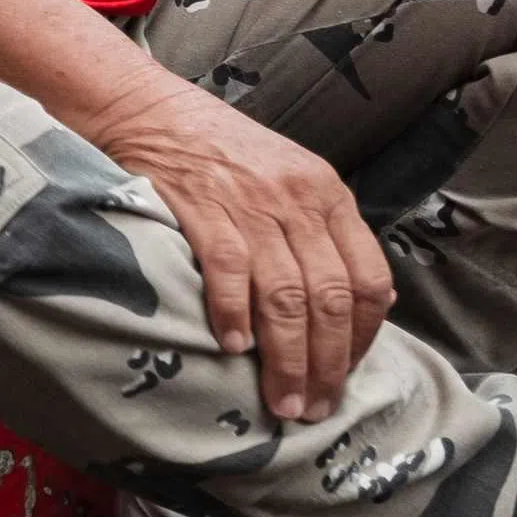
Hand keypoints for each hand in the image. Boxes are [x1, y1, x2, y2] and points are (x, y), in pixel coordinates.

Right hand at [111, 72, 394, 421]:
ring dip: (287, 359)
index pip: (368, 280)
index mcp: (328, 195)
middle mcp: (298, 200)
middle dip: (327, 365)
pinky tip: (234, 348)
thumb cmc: (218, 152)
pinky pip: (230, 271)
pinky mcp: (202, 207)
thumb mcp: (289, 179)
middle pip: (329, 299)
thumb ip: (322, 233)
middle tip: (314, 408)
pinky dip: (235, 315)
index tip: (346, 375)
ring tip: (281, 401)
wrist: (148, 108)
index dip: (362, 338)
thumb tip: (360, 303)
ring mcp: (250, 204)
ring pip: (286, 297)